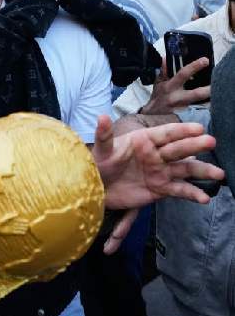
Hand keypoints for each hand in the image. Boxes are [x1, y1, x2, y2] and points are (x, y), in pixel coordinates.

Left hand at [92, 115, 222, 252]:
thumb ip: (104, 135)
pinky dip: (193, 194)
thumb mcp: (101, 150)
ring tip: (219, 174)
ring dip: (202, 171)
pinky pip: (181, 190)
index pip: (166, 133)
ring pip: (186, 169)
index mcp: (144, 140)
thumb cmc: (98, 164)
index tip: (198, 128)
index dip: (181, 130)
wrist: (97, 188)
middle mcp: (156, 154)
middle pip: (179, 149)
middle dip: (195, 145)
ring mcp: (161, 171)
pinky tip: (204, 198)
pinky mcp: (162, 188)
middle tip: (211, 142)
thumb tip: (101, 116)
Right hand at [141, 56, 211, 114]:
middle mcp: (177, 98)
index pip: (183, 74)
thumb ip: (164, 71)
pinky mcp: (187, 114)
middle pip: (197, 94)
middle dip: (208, 89)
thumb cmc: (158, 96)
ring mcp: (183, 107)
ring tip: (216, 89)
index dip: (194, 67)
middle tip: (217, 81)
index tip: (205, 60)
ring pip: (201, 102)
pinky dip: (206, 102)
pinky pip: (200, 107)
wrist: (153, 113)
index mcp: (170, 87)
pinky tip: (210, 97)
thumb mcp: (158, 82)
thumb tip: (166, 58)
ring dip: (210, 96)